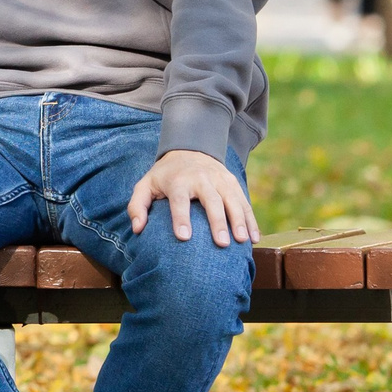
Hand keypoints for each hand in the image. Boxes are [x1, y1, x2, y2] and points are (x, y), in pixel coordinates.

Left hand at [127, 150, 257, 247]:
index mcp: (178, 181)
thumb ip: (137, 206)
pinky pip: (244, 202)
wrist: (189, 149)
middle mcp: (201, 179)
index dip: (180, 218)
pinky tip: (254, 237)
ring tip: (243, 240)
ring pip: (232, 200)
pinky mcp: (232, 183)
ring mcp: (220, 180)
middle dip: (218, 222)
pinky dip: (251, 219)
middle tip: (222, 243)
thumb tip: (138, 229)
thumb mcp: (145, 185)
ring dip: (239, 220)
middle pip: (211, 200)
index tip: (183, 237)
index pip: (179, 200)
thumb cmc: (165, 176)